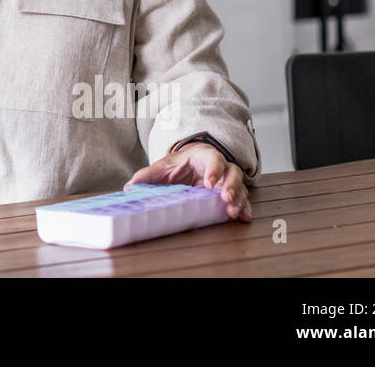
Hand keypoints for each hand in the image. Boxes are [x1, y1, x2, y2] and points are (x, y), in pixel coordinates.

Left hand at [127, 143, 252, 221]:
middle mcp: (221, 167)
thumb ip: (147, 176)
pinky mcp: (231, 193)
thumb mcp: (163, 167)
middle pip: (233, 173)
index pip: (214, 159)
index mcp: (204, 156)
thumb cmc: (178, 165)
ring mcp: (228, 181)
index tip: (209, 184)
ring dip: (239, 199)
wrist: (189, 164)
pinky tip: (243, 218)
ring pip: (240, 187)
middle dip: (231, 186)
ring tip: (233, 212)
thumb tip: (129, 186)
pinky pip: (242, 200)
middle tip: (226, 199)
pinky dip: (244, 208)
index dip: (214, 170)